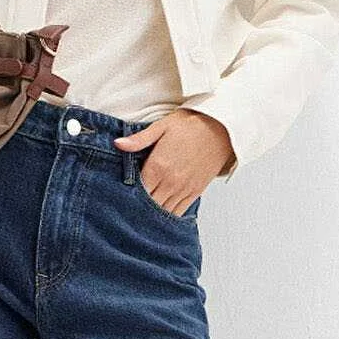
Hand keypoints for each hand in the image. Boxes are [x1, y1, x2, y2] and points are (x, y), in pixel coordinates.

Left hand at [112, 110, 230, 216]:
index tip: (120, 194)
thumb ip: (139, 139)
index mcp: (158, 166)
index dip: (126, 194)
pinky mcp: (195, 192)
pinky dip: (168, 215)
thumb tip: (117, 143)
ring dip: (152, 214)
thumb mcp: (162, 126)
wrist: (221, 128)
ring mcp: (184, 189)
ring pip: (162, 211)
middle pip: (148, 204)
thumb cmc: (192, 124)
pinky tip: (160, 214)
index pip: (136, 190)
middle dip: (137, 206)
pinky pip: (178, 211)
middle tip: (128, 207)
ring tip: (141, 213)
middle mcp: (170, 182)